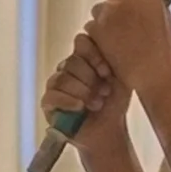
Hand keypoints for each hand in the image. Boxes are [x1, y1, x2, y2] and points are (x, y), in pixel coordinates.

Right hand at [42, 32, 129, 156]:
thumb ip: (116, 58)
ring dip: (83, 92)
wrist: (109, 131)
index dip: (93, 55)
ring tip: (97, 104)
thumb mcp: (122, 78)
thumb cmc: (115, 103)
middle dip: (91, 79)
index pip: (82, 42)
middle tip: (105, 93)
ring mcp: (56, 84)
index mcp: (85, 58)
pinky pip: (52, 95)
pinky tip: (80, 107)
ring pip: (63, 78)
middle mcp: (68, 68)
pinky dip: (68, 101)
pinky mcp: (48, 102)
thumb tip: (112, 40)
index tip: (107, 72)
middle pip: (72, 61)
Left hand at [85, 0, 170, 98]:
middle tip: (124, 21)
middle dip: (116, 3)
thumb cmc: (163, 45)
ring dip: (105, 18)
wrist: (153, 70)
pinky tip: (110, 45)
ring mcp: (107, 11)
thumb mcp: (162, 12)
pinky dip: (98, 33)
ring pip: (99, 9)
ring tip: (118, 36)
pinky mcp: (95, 28)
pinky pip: (91, 26)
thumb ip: (146, 0)